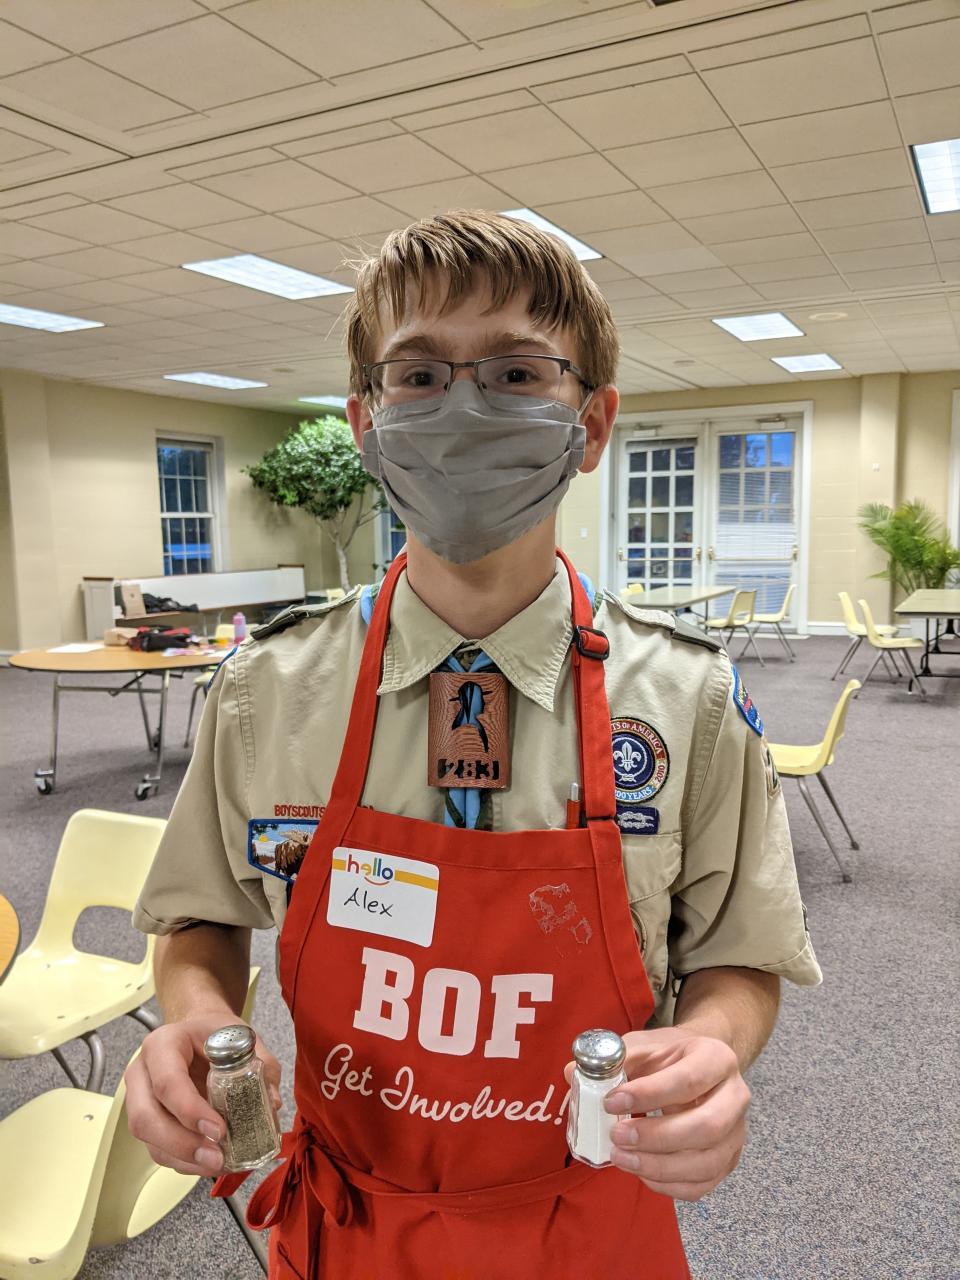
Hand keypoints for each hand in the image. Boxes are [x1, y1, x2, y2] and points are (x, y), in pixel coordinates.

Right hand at [125, 1013, 281, 1177]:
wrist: (198, 1033)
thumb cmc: (215, 1034)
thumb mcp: (240, 1037)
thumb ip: (260, 1064)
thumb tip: (271, 1103)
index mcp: (163, 1044)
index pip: (167, 1081)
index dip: (190, 1110)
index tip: (219, 1130)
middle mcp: (143, 1072)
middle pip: (145, 1117)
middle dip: (181, 1144)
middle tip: (216, 1157)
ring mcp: (139, 1099)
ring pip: (148, 1139)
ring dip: (183, 1158)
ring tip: (218, 1163)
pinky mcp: (149, 1121)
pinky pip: (158, 1149)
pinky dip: (184, 1161)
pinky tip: (209, 1163)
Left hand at [567, 1026, 749, 1200]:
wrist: (702, 1068)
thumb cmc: (670, 1056)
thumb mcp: (645, 1045)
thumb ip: (613, 1058)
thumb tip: (571, 1072)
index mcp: (717, 1058)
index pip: (688, 1080)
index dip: (649, 1094)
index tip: (611, 1102)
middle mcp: (735, 1097)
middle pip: (706, 1127)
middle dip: (657, 1137)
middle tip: (617, 1136)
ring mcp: (736, 1133)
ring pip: (705, 1163)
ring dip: (658, 1166)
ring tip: (620, 1157)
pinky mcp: (727, 1161)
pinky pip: (701, 1185)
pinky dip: (667, 1185)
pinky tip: (640, 1172)